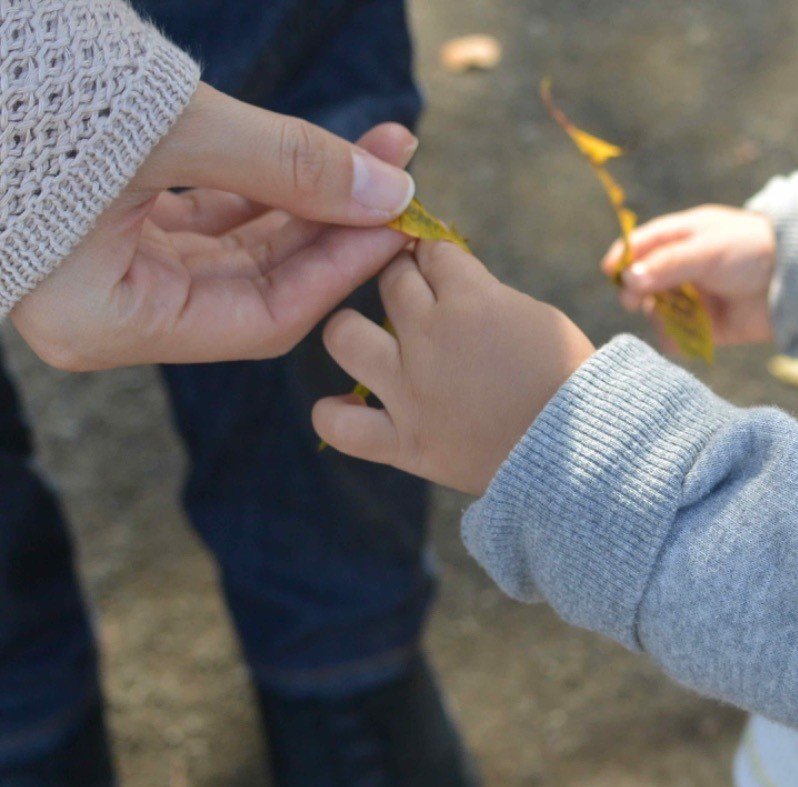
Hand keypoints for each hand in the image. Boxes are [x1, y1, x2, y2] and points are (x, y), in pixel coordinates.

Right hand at [10, 84, 417, 370]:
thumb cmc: (35, 90)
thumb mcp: (175, 131)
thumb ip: (289, 165)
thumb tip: (391, 191)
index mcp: (105, 323)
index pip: (262, 320)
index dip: (339, 271)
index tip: (400, 222)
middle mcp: (109, 307)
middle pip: (259, 281)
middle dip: (335, 224)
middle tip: (400, 175)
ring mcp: (108, 261)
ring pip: (240, 243)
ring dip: (310, 195)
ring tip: (379, 148)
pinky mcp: (110, 213)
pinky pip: (211, 210)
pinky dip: (266, 180)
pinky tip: (323, 148)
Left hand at [313, 242, 596, 495]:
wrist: (581, 449)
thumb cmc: (570, 378)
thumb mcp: (538, 315)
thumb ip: (488, 295)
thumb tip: (451, 282)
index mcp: (471, 299)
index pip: (433, 251)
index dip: (435, 252)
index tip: (439, 263)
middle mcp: (430, 337)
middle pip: (392, 280)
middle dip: (403, 276)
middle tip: (418, 293)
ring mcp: (410, 389)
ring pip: (343, 334)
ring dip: (351, 327)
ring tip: (370, 337)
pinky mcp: (405, 440)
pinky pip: (341, 424)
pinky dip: (335, 412)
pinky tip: (349, 403)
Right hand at [601, 204, 776, 346]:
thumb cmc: (754, 251)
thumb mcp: (707, 250)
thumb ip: (668, 265)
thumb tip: (628, 279)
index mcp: (685, 236)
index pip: (642, 244)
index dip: (623, 257)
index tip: (611, 272)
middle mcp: (686, 266)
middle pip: (644, 280)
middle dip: (636, 290)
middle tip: (635, 300)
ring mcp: (697, 297)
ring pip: (658, 310)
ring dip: (657, 314)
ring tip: (667, 316)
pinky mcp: (709, 326)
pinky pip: (678, 336)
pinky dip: (673, 338)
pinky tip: (677, 337)